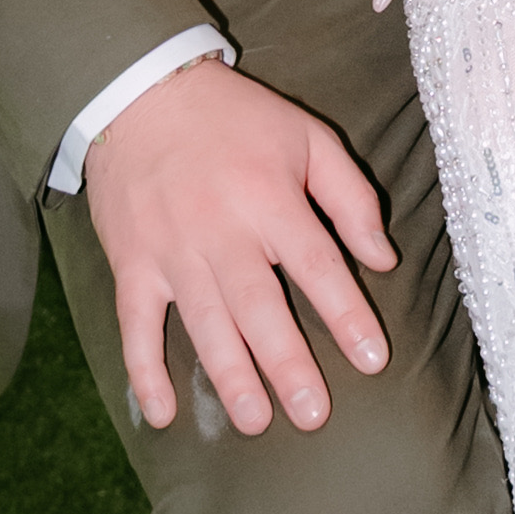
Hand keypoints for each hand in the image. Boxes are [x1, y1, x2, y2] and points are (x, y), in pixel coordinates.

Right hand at [84, 63, 396, 434]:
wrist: (139, 91)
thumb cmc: (234, 119)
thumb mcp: (306, 137)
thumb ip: (351, 197)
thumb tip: (383, 260)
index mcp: (270, 198)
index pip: (316, 265)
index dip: (346, 314)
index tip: (373, 359)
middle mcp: (220, 230)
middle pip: (259, 307)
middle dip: (287, 364)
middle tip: (313, 415)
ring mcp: (171, 250)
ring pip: (204, 322)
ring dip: (228, 375)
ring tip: (254, 422)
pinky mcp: (131, 262)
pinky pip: (135, 324)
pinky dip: (144, 370)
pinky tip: (162, 414)